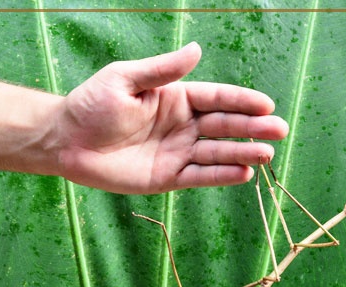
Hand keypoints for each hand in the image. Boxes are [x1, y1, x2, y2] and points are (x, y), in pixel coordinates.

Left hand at [53, 41, 288, 193]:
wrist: (66, 142)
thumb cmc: (92, 105)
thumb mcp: (125, 79)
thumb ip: (162, 70)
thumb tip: (197, 50)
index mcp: (177, 98)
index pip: (217, 99)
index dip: (242, 102)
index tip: (266, 104)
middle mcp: (184, 126)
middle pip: (224, 126)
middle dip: (252, 128)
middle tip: (279, 131)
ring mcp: (178, 152)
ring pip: (217, 153)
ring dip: (242, 154)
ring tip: (266, 155)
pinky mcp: (169, 177)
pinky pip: (200, 176)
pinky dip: (221, 175)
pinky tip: (243, 174)